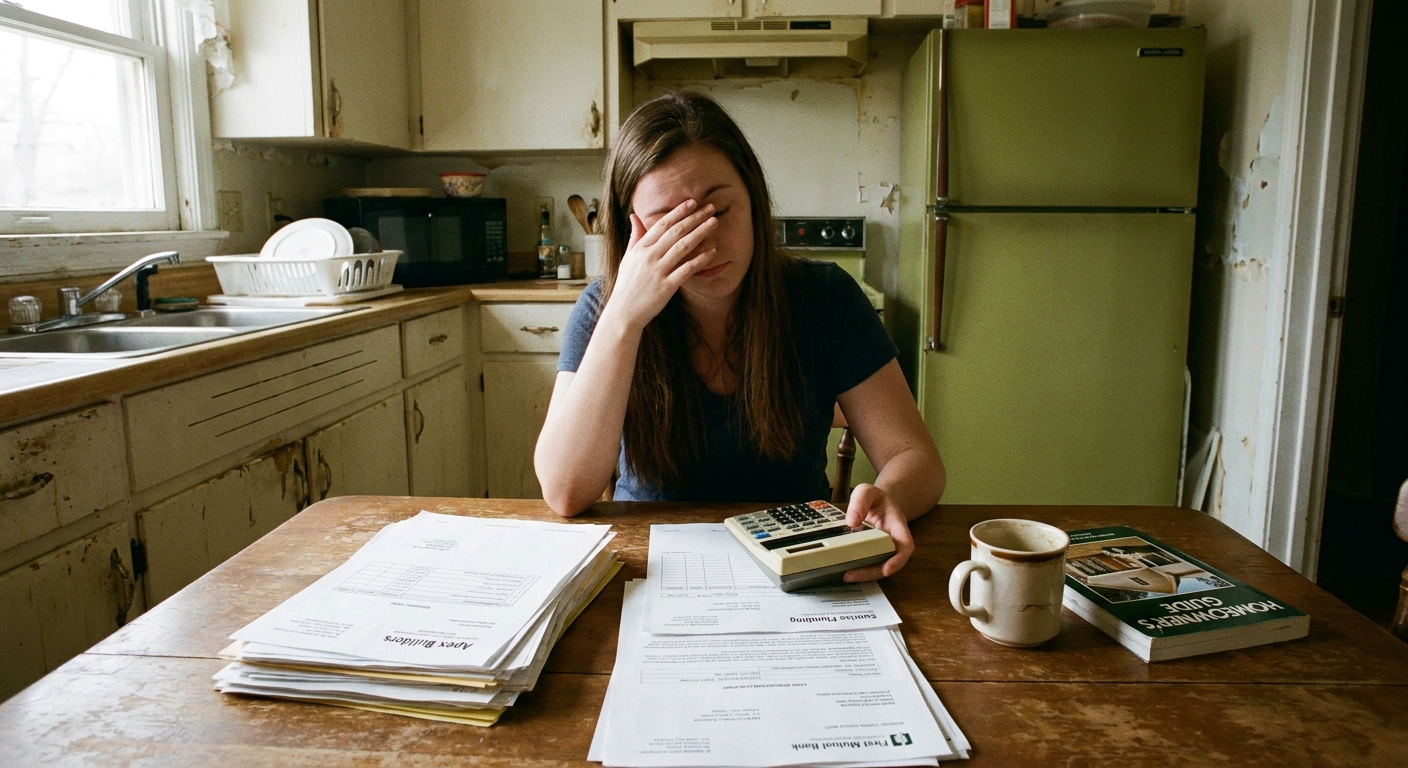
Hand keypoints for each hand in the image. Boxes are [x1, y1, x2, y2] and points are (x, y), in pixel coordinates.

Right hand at [606, 199, 717, 329]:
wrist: (623, 313)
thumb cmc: (627, 285)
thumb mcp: (627, 258)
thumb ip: (635, 237)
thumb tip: (634, 216)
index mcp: (640, 248)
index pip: (662, 224)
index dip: (678, 212)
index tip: (692, 203)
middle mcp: (649, 256)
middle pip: (675, 232)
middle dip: (694, 218)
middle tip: (710, 208)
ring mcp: (658, 271)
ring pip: (682, 247)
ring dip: (700, 233)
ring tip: (714, 223)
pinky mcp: (666, 287)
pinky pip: (686, 269)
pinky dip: (700, 259)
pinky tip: (712, 252)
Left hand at [841, 483, 914, 581]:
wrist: (876, 503)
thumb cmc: (874, 498)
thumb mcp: (866, 491)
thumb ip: (860, 501)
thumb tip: (852, 522)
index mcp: (898, 526)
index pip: (905, 545)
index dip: (898, 560)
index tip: (887, 570)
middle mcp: (894, 542)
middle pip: (890, 563)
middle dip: (872, 572)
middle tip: (851, 575)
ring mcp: (884, 550)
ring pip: (879, 567)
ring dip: (864, 575)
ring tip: (845, 576)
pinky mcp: (873, 554)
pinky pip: (870, 565)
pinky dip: (860, 571)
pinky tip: (844, 572)